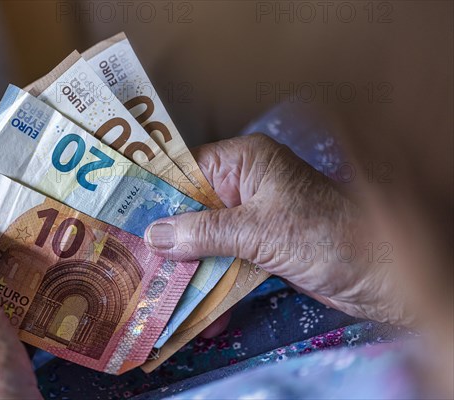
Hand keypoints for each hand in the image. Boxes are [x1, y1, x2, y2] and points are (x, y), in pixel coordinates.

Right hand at [146, 134, 405, 326]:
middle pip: (192, 208)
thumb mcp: (259, 230)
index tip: (122, 215)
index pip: (186, 169)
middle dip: (167, 238)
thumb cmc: (325, 236)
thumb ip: (203, 232)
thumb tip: (153, 235)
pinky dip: (213, 285)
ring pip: (205, 239)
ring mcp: (251, 218)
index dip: (155, 191)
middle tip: (134, 261)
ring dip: (188, 269)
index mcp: (245, 162)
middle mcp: (244, 185)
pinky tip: (200, 314)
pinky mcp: (260, 247)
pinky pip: (225, 261)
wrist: (379, 275)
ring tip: (159, 294)